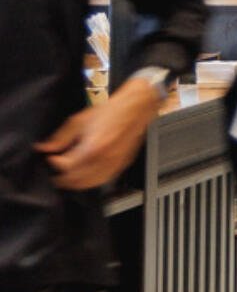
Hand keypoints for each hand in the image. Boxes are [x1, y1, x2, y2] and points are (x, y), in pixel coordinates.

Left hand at [39, 85, 160, 189]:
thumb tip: (45, 147)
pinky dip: (92, 181)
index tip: (51, 157)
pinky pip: (105, 179)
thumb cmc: (111, 111)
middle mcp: (104, 159)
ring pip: (91, 183)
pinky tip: (87, 177)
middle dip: (63, 177)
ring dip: (77, 183)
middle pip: (77, 179)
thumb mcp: (80, 120)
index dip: (54, 162)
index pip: (66, 166)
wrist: (135, 108)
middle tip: (56, 171)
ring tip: (68, 178)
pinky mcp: (122, 164)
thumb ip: (60, 137)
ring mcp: (115, 163)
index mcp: (92, 148)